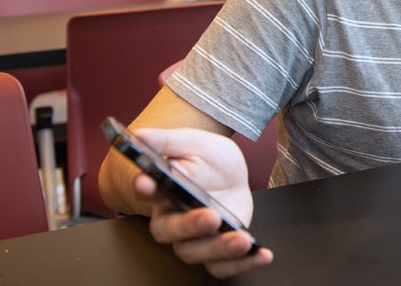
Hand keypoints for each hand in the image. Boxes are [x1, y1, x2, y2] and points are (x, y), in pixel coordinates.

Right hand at [131, 127, 273, 277]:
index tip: (146, 182)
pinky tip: (262, 254)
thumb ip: (168, 141)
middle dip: (189, 226)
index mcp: (163, 190)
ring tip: (242, 239)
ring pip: (196, 252)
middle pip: (169, 231)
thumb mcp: (194, 142)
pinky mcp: (216, 249)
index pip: (148, 191)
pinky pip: (223, 267)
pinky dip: (242, 264)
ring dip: (219, 249)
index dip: (145, 188)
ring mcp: (194, 237)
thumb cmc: (207, 159)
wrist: (231, 174)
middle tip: (211, 217)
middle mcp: (173, 218)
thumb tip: (138, 134)